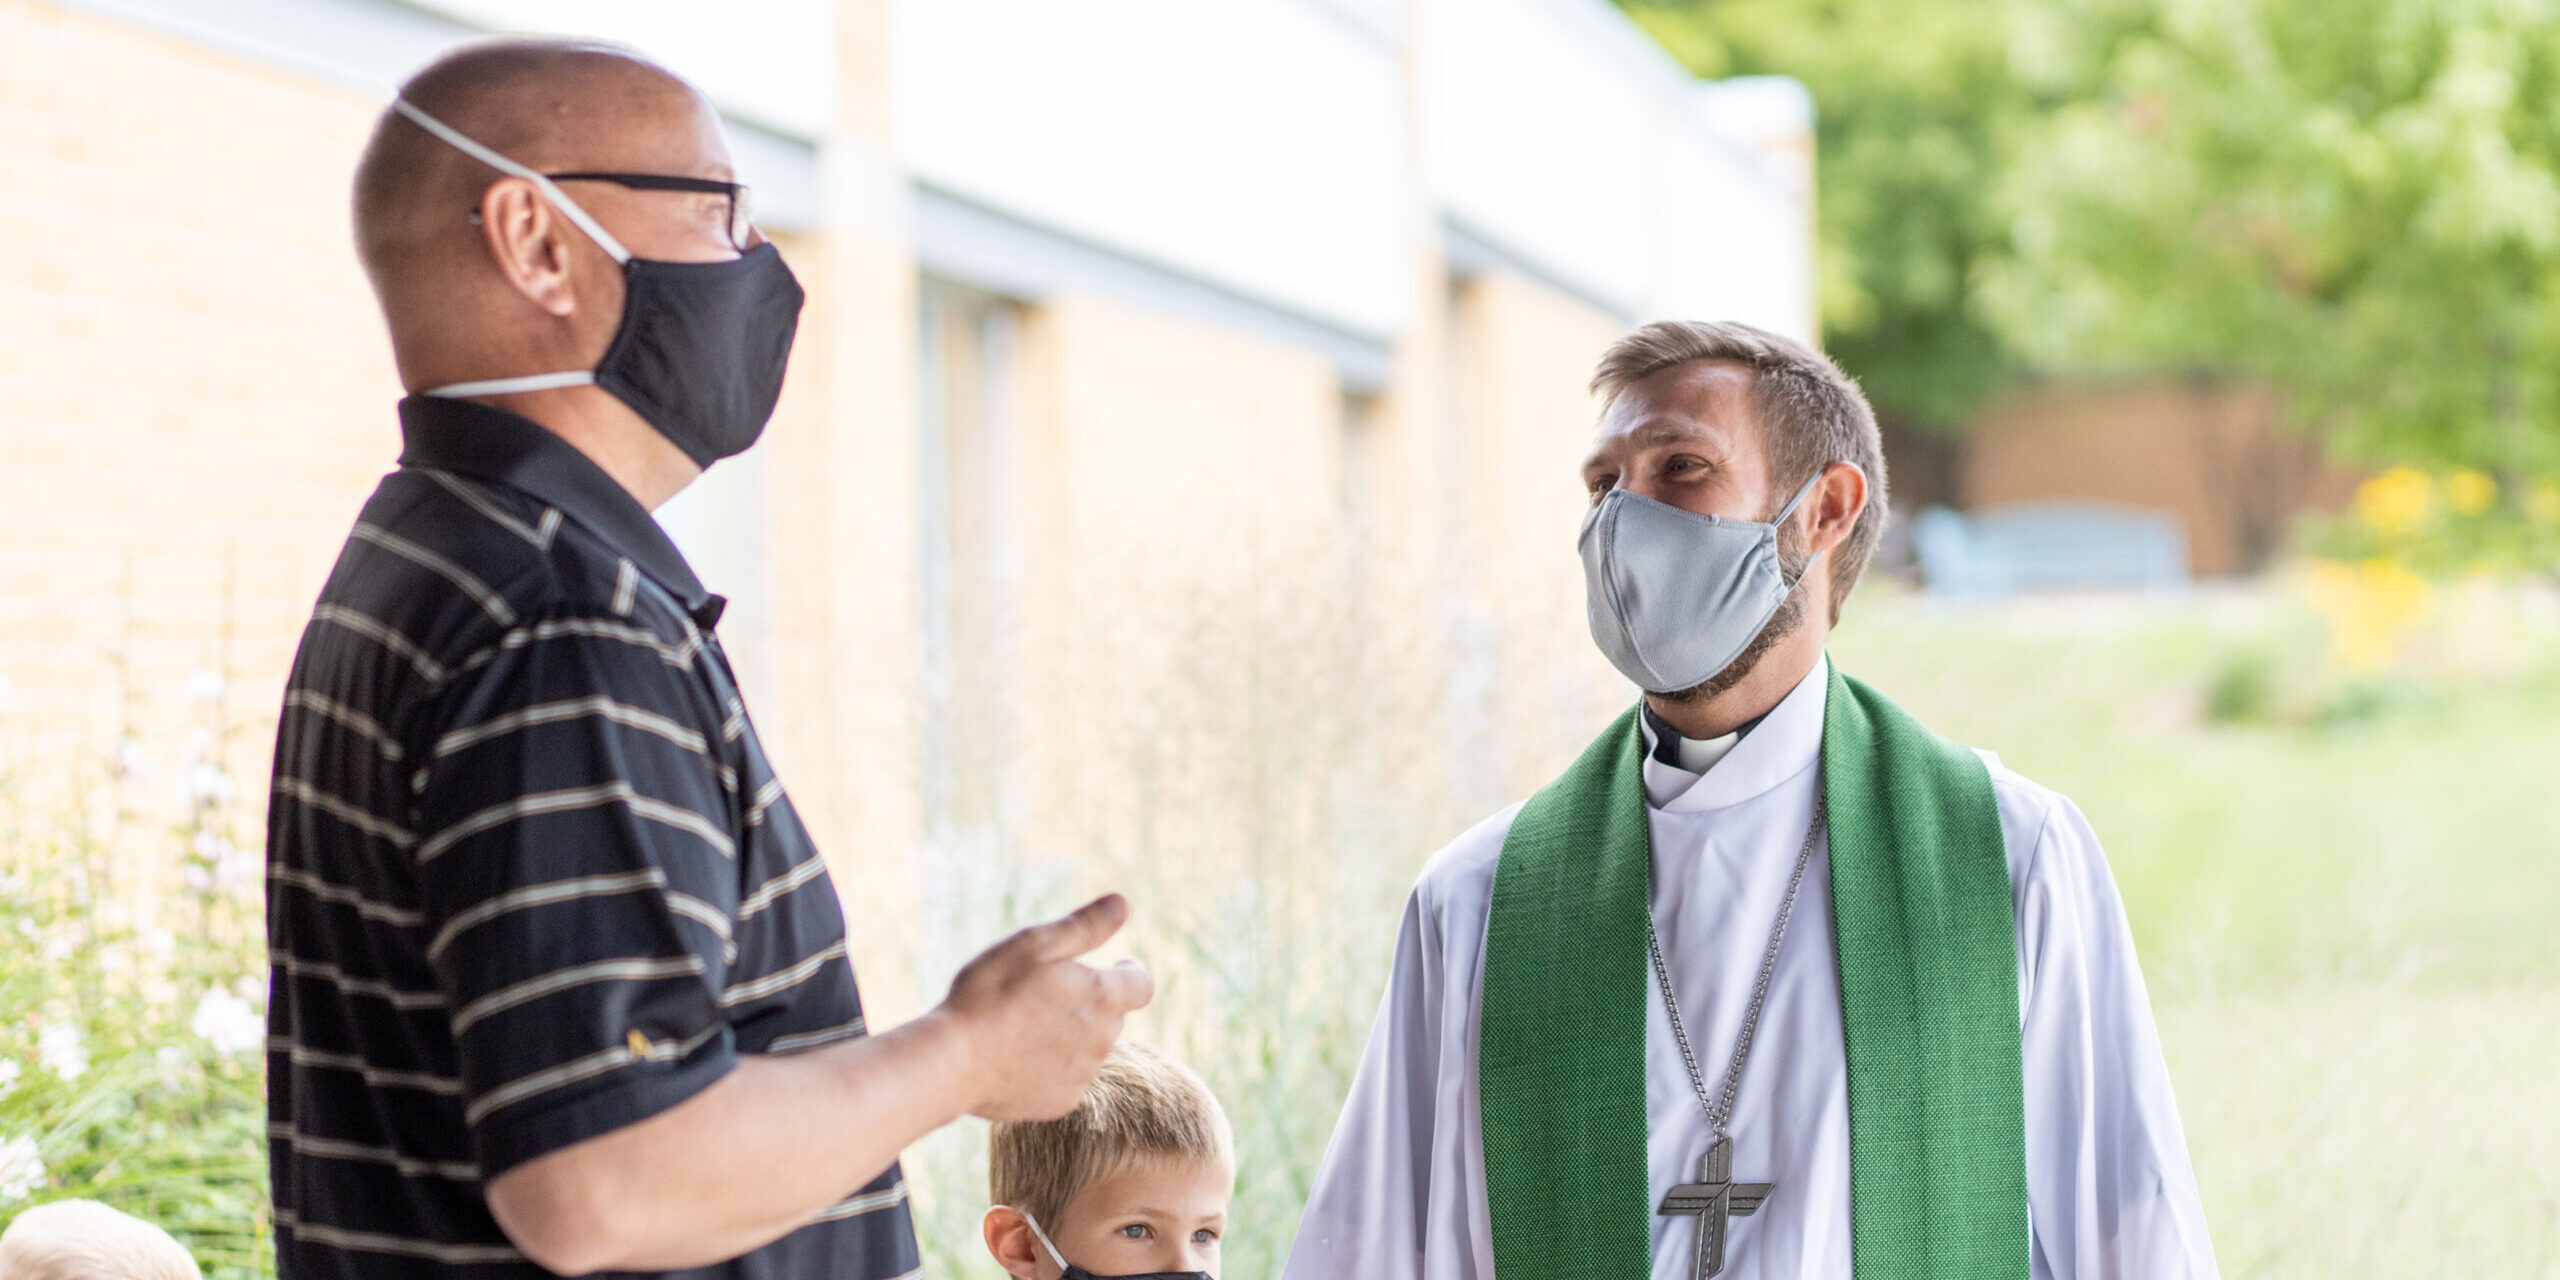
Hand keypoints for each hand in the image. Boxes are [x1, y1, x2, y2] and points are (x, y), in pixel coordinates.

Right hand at [939, 893, 1154, 1121]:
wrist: (954, 1061)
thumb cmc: (992, 993)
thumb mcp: (1036, 944)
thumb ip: (1085, 926)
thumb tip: (1122, 904)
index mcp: (1102, 997)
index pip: (1141, 984)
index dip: (1129, 971)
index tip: (1114, 965)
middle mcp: (1102, 1040)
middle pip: (1112, 1016)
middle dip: (1091, 1002)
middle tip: (1046, 992)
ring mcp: (1082, 1075)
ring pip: (1089, 1048)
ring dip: (1070, 1034)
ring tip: (1023, 1025)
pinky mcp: (1060, 1103)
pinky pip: (1066, 1078)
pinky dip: (1050, 1066)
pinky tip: (1015, 1057)